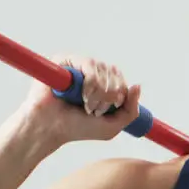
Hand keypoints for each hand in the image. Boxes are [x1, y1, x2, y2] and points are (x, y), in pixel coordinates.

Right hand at [16, 54, 141, 145]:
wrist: (51, 128)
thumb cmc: (77, 128)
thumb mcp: (112, 126)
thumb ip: (131, 110)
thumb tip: (137, 85)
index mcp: (103, 85)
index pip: (123, 81)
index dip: (120, 96)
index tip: (106, 112)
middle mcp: (92, 73)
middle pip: (116, 73)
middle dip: (111, 96)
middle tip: (95, 110)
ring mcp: (79, 65)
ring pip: (105, 69)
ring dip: (100, 92)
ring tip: (87, 105)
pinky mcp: (66, 60)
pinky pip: (90, 64)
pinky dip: (91, 83)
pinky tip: (82, 96)